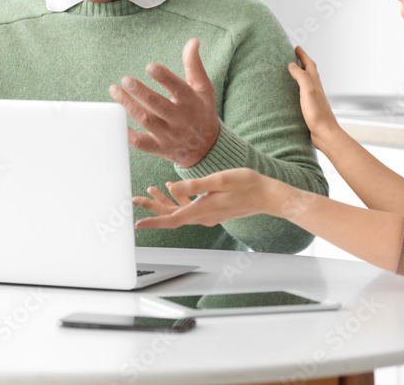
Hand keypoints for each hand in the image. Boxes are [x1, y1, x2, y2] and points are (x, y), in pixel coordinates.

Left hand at [109, 38, 219, 167]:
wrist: (205, 148)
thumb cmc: (201, 111)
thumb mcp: (203, 88)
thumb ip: (194, 65)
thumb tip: (193, 40)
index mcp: (191, 102)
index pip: (178, 88)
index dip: (164, 77)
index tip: (150, 66)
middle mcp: (180, 120)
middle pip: (158, 105)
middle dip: (141, 92)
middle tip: (125, 79)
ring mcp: (168, 135)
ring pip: (146, 120)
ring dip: (128, 105)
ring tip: (114, 90)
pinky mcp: (158, 148)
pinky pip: (139, 142)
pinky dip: (126, 133)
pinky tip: (114, 118)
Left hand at [132, 168, 288, 228]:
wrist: (267, 195)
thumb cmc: (247, 184)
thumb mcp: (219, 180)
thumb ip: (194, 185)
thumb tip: (172, 187)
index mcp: (203, 209)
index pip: (172, 219)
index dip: (153, 221)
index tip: (138, 223)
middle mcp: (203, 216)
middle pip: (172, 216)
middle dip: (153, 208)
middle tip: (136, 200)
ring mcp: (208, 214)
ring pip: (179, 211)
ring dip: (164, 202)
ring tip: (150, 191)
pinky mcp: (213, 210)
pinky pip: (190, 207)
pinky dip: (178, 198)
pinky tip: (172, 188)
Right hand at [287, 46, 339, 149]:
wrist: (325, 133)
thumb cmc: (317, 112)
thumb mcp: (308, 90)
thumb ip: (301, 76)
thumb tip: (292, 64)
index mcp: (315, 83)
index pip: (309, 64)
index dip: (303, 55)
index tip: (296, 47)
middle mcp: (315, 89)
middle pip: (310, 71)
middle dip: (302, 62)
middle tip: (294, 56)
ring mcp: (313, 98)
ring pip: (307, 82)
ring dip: (301, 74)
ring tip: (292, 71)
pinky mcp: (310, 108)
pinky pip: (303, 93)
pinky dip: (298, 88)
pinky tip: (293, 93)